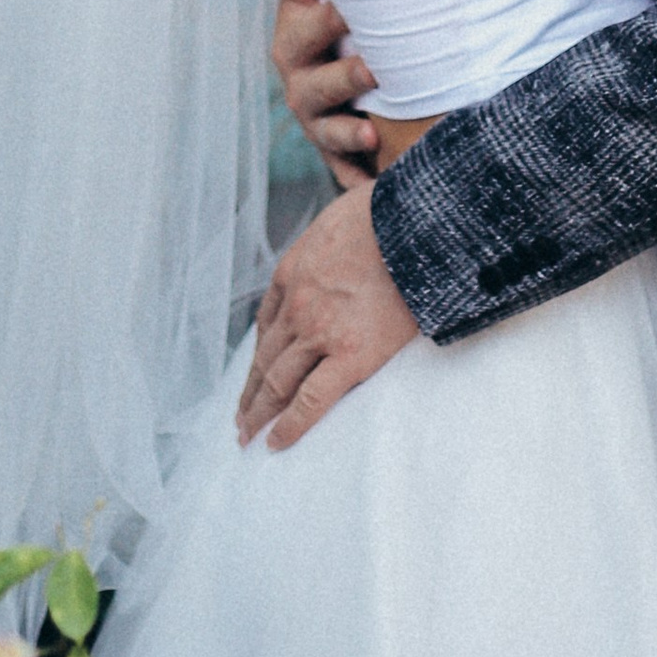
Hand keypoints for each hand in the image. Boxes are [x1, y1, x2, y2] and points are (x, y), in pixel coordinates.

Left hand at [236, 185, 418, 448]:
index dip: (258, 355)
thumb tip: (331, 261)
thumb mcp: (336, 222)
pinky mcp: (350, 355)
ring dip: (259, 412)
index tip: (254, 375)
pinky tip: (278, 442)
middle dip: (251, 392)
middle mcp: (296, 306)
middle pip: (265, 358)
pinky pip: (312, 401)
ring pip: (278, 382)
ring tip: (251, 435)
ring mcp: (319, 333)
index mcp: (291, 273)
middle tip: (241, 421)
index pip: (266, 325)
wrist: (414, 222)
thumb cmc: (385, 215)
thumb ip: (323, 251)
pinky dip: (290, 425)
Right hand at [272, 0, 378, 185]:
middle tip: (371, 68)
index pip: (307, 30)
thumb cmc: (330, 26)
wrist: (341, 78)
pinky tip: (373, 184)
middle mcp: (301, 86)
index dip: (327, 20)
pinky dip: (358, 179)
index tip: (350, 10)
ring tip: (372, 135)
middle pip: (316, 87)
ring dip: (349, 135)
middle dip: (342, 79)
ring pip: (329, 134)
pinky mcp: (339, 157)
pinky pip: (345, 174)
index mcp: (293, 42)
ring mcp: (319, 124)